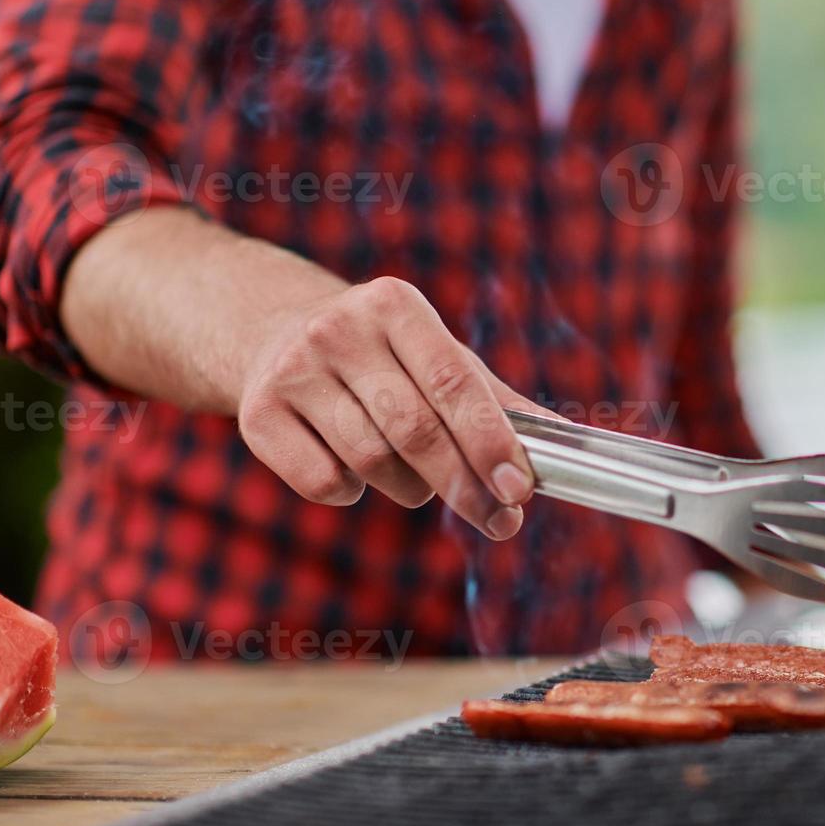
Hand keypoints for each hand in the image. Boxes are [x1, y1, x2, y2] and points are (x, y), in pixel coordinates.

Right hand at [236, 275, 541, 540]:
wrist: (271, 335)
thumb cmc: (384, 356)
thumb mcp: (440, 357)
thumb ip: (499, 401)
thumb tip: (568, 444)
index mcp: (394, 305)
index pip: (453, 383)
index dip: (490, 440)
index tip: (521, 487)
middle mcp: (338, 329)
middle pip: (415, 431)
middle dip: (465, 485)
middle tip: (501, 521)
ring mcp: (291, 371)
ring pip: (373, 462)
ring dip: (410, 488)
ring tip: (417, 477)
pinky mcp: (256, 415)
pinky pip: (325, 483)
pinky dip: (354, 492)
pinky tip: (355, 467)